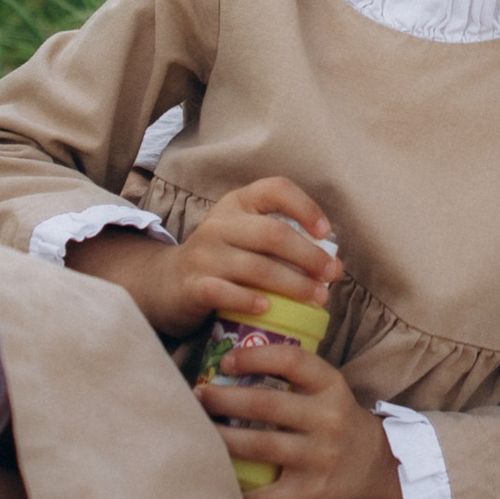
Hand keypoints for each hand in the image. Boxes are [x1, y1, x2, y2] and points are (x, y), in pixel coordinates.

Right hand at [67, 177, 340, 341]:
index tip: (326, 233)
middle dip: (309, 256)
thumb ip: (278, 239)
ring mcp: (204, 254)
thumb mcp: (244, 236)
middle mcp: (220, 224)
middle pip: (272, 234)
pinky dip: (250, 301)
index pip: (276, 189)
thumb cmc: (222, 259)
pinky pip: (225, 291)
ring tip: (317, 298)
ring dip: (293, 284)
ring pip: (256, 267)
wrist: (166, 283)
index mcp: (238, 203)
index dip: (306, 207)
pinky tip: (269, 309)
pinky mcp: (193, 284)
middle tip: (333, 275)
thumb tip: (329, 258)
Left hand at [197, 337, 404, 498]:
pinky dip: (237, 491)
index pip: (291, 361)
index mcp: (332, 387)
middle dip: (223, 398)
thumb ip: (295, 375)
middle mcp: (327, 420)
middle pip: (265, 404)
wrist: (382, 469)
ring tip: (198, 430)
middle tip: (198, 396)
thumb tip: (233, 358)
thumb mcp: (330, 390)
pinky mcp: (310, 493)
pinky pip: (266, 496)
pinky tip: (216, 480)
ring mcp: (319, 458)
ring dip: (221, 437)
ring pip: (259, 446)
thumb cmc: (341, 423)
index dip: (254, 357)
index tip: (226, 360)